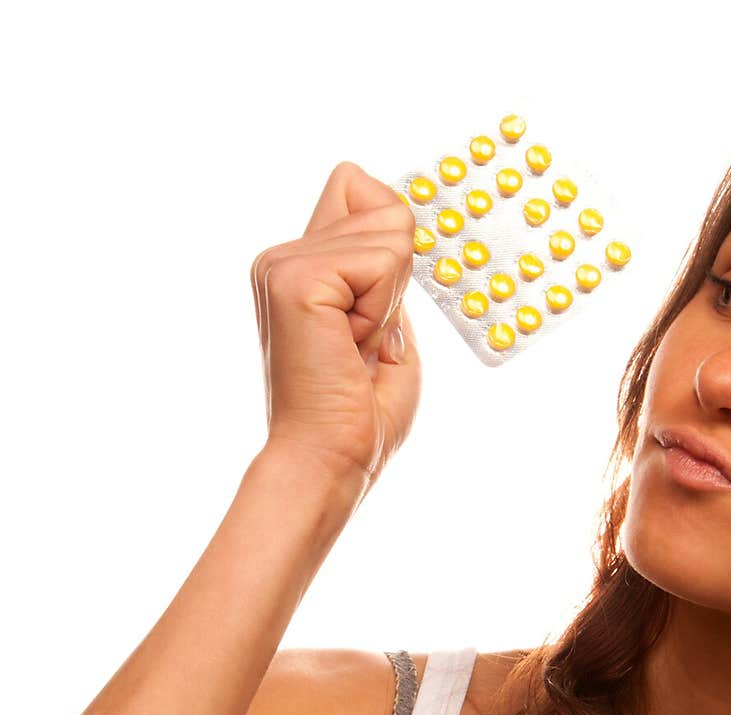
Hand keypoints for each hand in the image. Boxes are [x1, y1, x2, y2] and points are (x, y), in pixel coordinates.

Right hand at [250, 162, 421, 492]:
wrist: (329, 461)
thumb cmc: (357, 417)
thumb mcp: (387, 329)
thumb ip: (386, 272)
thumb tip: (399, 222)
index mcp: (298, 269)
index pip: (358, 185)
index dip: (390, 242)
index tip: (372, 315)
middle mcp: (281, 258)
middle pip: (384, 204)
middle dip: (398, 279)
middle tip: (362, 342)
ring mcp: (282, 264)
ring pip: (390, 230)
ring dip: (390, 301)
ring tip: (352, 349)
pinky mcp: (294, 279)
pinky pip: (383, 261)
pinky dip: (382, 311)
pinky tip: (348, 347)